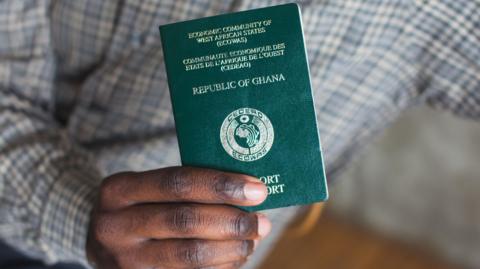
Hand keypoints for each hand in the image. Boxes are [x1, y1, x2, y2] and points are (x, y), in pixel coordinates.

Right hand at [87, 166, 269, 268]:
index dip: (221, 185)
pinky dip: (219, 267)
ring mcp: (124, 261)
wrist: (101, 243)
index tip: (257, 189)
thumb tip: (245, 193)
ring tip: (252, 240)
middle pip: (185, 220)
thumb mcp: (145, 189)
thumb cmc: (138, 208)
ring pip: (189, 254)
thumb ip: (185, 188)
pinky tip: (235, 258)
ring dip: (231, 249)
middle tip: (262, 221)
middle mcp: (114, 226)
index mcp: (118, 190)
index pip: (177, 182)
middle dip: (232, 221)